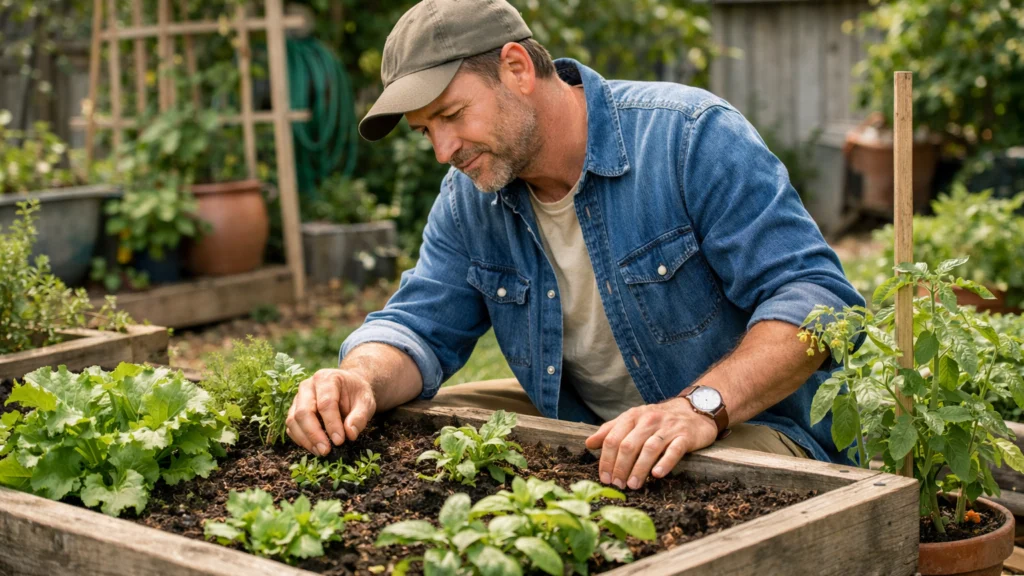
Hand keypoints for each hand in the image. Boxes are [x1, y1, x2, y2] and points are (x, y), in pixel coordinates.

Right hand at [286, 368, 376, 455]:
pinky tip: (314, 448)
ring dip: (305, 439)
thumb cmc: (356, 394)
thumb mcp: (366, 402)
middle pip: (304, 411)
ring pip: (293, 420)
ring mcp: (298, 398)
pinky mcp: (294, 410)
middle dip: (314, 434)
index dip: (332, 424)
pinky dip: (300, 439)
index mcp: (327, 378)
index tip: (339, 441)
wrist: (349, 388)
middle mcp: (308, 386)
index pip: (325, 403)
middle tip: (326, 450)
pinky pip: (291, 427)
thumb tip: (350, 434)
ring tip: (321, 452)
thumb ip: (360, 417)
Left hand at [584, 398, 717, 489]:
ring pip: (649, 449)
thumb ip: (611, 431)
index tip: (604, 478)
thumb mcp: (633, 421)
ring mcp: (668, 428)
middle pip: (628, 445)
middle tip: (617, 485)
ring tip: (633, 485)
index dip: (606, 460)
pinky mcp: (685, 436)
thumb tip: (589, 444)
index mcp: (633, 416)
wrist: (694, 411)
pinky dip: (665, 462)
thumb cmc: (658, 420)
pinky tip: (657, 475)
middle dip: (620, 467)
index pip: (613, 438)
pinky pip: (674, 450)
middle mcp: (649, 420)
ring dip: (639, 469)